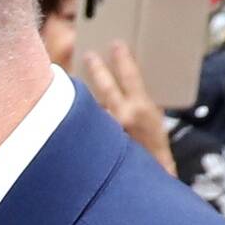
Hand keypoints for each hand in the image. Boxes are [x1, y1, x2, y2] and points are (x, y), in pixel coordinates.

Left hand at [72, 42, 171, 168]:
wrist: (147, 179)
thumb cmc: (155, 150)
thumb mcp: (155, 120)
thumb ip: (140, 102)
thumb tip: (127, 82)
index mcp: (141, 109)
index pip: (130, 76)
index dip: (122, 58)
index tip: (116, 45)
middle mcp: (120, 117)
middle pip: (104, 86)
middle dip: (96, 68)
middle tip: (89, 54)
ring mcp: (105, 130)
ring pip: (89, 105)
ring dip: (82, 94)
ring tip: (74, 80)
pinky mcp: (93, 142)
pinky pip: (84, 122)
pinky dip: (79, 115)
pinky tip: (69, 111)